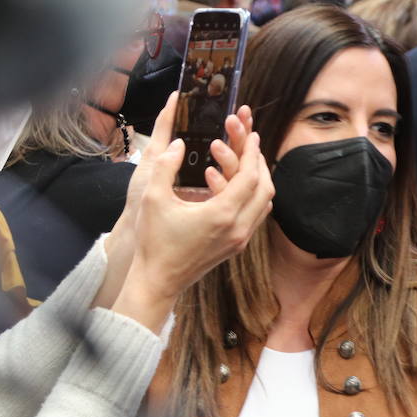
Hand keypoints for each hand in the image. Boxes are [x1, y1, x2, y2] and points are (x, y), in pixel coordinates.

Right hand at [110, 97, 272, 326]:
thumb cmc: (154, 242)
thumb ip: (165, 166)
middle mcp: (238, 229)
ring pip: (264, 204)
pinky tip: (232, 185)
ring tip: (246, 161)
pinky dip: (251, 196)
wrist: (158, 281)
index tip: (252, 134)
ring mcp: (239, 240)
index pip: (250, 177)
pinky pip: (254, 216)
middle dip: (260, 163)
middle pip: (265, 189)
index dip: (252, 153)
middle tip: (252, 144)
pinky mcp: (235, 247)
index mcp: (222, 215)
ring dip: (259, 180)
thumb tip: (176, 143)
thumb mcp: (152, 198)